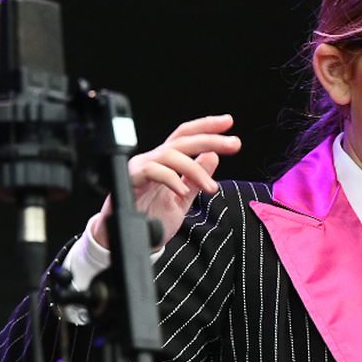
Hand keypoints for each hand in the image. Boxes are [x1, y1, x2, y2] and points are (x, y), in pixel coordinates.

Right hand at [90, 115, 240, 248]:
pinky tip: (182, 192)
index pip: (186, 137)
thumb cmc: (151, 217)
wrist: (127, 238)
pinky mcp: (130, 179)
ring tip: (210, 187)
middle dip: (210, 139)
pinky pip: (152, 171)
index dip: (206, 127)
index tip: (228, 122)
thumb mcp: (183, 198)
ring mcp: (141, 168)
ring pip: (170, 155)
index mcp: (166, 162)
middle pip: (182, 140)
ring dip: (195, 170)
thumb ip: (196, 179)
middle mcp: (153, 160)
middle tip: (233, 143)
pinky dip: (171, 180)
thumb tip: (213, 156)